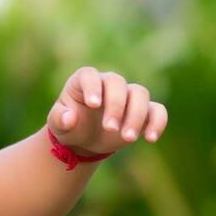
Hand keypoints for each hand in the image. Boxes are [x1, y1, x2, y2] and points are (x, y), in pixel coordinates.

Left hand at [46, 66, 167, 156]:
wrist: (85, 140)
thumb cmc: (70, 126)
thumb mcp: (58, 125)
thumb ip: (60, 119)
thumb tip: (70, 117)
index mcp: (84, 81)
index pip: (90, 75)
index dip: (93, 87)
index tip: (94, 105)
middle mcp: (107, 84)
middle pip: (117, 83)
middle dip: (115, 106)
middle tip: (109, 129)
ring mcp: (127, 96)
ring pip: (140, 93)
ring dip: (137, 115)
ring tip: (127, 138)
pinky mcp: (143, 111)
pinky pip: (157, 110)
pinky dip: (158, 122)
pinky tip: (150, 138)